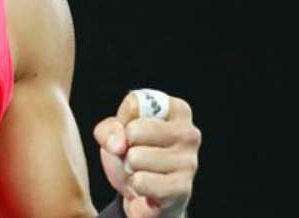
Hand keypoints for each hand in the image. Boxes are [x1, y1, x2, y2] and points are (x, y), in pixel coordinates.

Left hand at [93, 92, 200, 217]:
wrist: (146, 195)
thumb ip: (109, 129)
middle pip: (134, 131)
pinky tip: (147, 188)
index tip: (131, 130)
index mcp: (176, 111)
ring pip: (136, 158)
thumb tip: (118, 145)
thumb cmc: (134, 154)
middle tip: (136, 155)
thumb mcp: (115, 133)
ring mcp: (189, 162)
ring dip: (130, 169)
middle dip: (126, 147)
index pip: (135, 103)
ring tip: (142, 171)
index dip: (123, 120)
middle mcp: (189, 133)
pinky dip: (136, 186)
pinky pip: (141, 182)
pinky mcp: (182, 188)